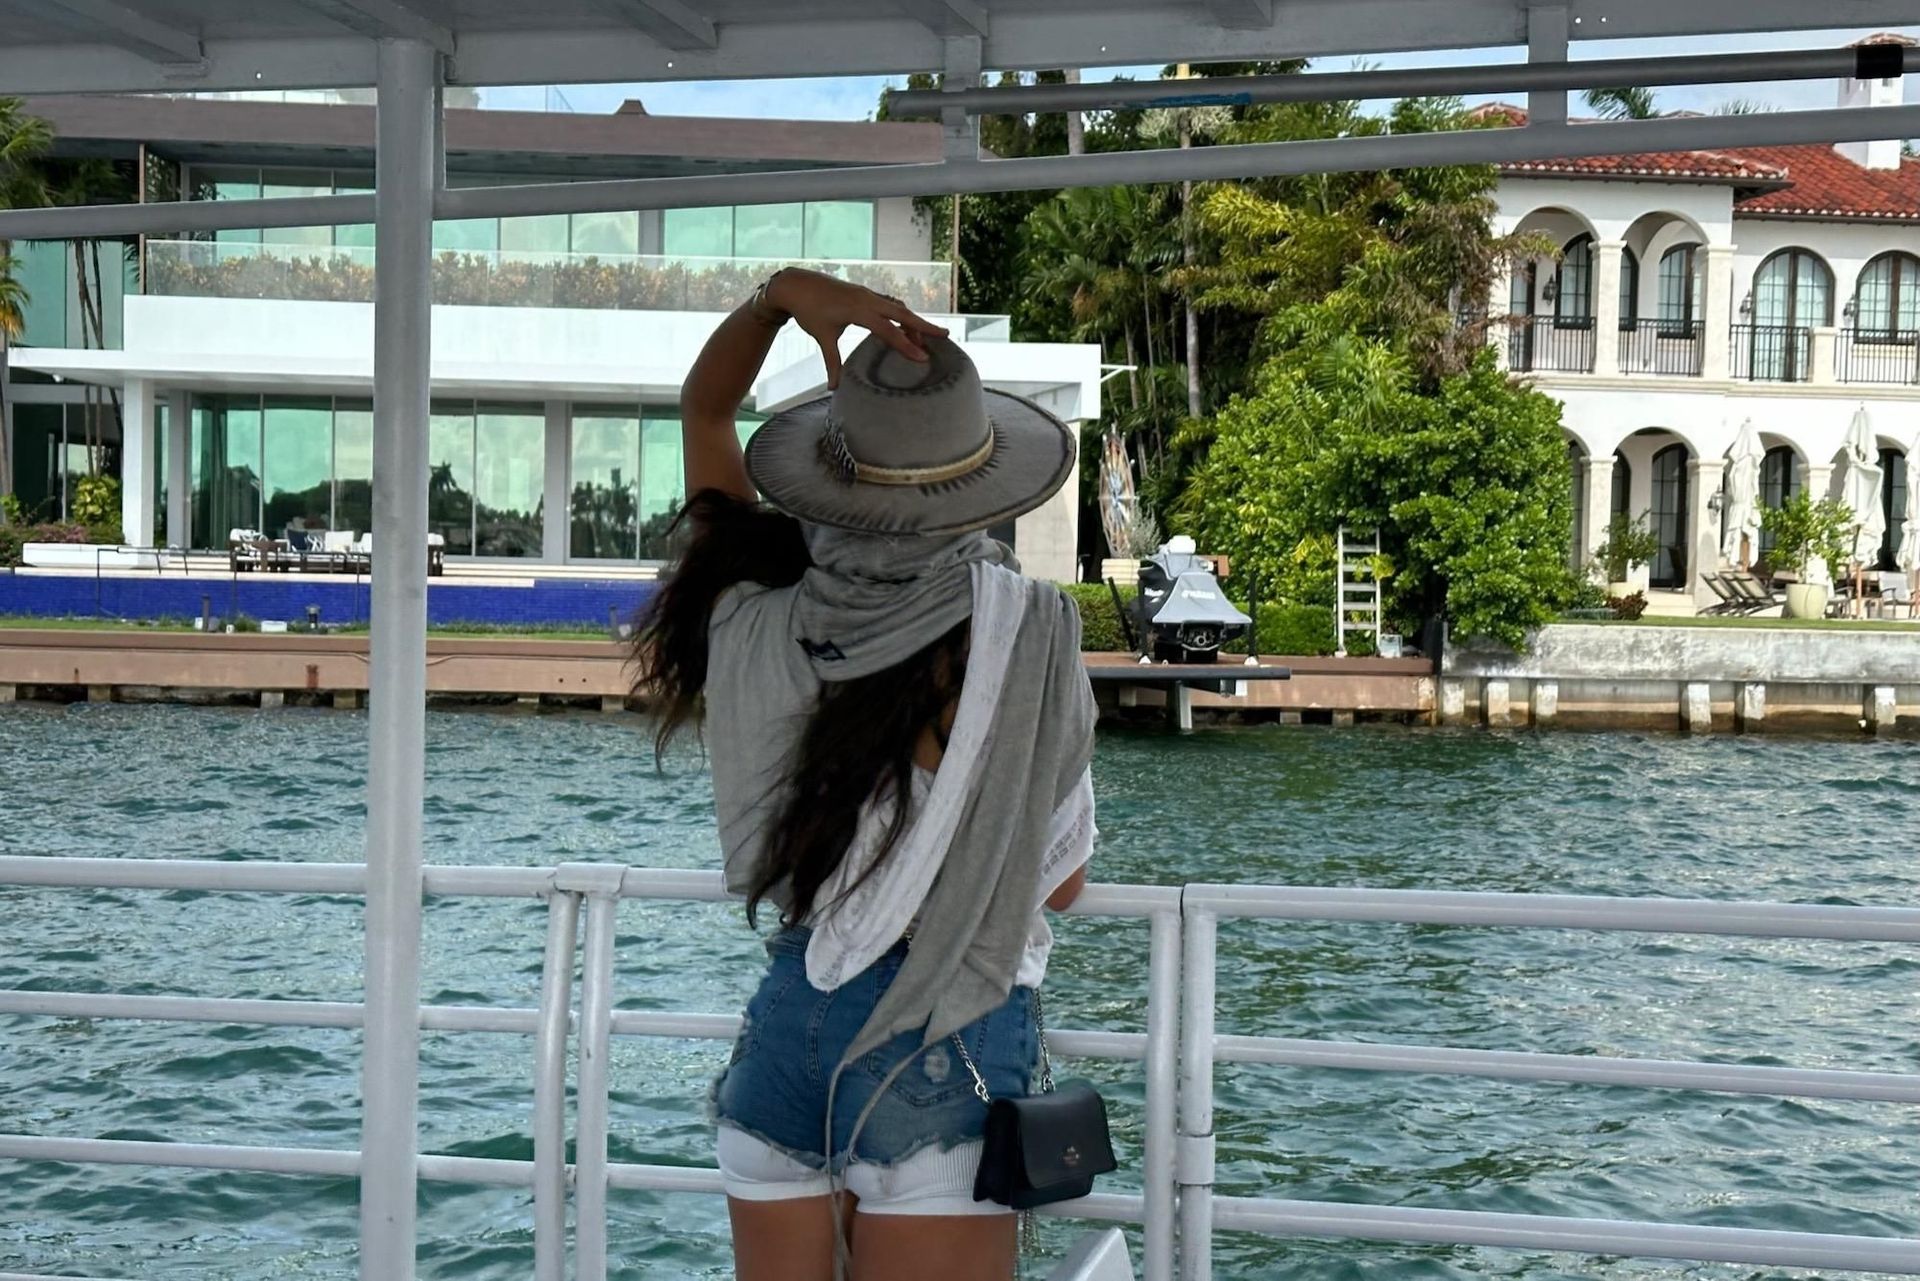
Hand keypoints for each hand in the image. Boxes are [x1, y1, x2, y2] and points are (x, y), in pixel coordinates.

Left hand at [766, 269, 949, 387]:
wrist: (797, 284)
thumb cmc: (809, 311)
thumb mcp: (822, 337)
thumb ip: (832, 362)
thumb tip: (834, 388)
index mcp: (858, 310)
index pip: (888, 330)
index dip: (906, 345)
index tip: (923, 357)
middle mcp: (867, 299)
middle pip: (903, 313)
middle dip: (924, 326)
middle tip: (945, 336)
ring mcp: (868, 294)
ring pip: (898, 307)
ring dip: (912, 321)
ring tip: (924, 340)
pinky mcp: (865, 294)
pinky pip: (889, 303)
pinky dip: (901, 314)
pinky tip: (905, 326)